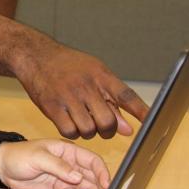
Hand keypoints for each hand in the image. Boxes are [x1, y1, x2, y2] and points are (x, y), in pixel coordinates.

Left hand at [0, 139, 110, 188]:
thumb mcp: (38, 157)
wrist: (2, 167)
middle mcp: (69, 165)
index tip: (107, 184)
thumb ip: (58, 166)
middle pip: (91, 176)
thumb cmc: (19, 155)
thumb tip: (77, 176)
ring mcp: (63, 178)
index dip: (101, 171)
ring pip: (83, 188)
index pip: (91, 160)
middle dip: (100, 186)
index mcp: (67, 151)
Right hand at [14, 37, 148, 138]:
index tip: (153, 123)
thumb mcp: (94, 74)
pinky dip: (72, 133)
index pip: (126, 96)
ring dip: (88, 132)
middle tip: (102, 126)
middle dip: (107, 130)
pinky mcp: (52, 106)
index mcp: (101, 76)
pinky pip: (70, 132)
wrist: (36, 56)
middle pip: (108, 122)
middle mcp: (86, 86)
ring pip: (89, 130)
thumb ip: (112, 102)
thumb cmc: (68, 66)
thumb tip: (128, 130)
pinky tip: (69, 122)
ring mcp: (68, 96)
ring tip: (82, 120)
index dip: (141, 112)